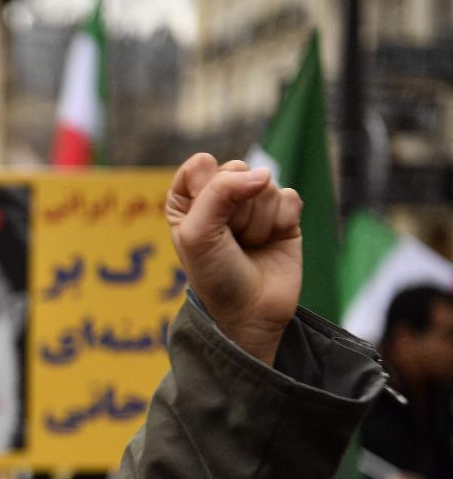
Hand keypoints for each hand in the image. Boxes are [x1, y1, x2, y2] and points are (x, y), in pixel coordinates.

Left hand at [165, 153, 302, 364]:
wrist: (251, 313)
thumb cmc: (214, 275)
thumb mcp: (198, 233)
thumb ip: (219, 191)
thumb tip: (263, 174)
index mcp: (188, 200)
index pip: (201, 165)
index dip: (205, 191)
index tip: (204, 222)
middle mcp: (220, 198)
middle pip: (237, 170)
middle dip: (236, 208)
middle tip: (230, 239)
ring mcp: (253, 205)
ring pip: (265, 184)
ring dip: (257, 221)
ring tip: (249, 246)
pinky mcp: (283, 215)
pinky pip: (290, 197)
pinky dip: (281, 221)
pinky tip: (271, 242)